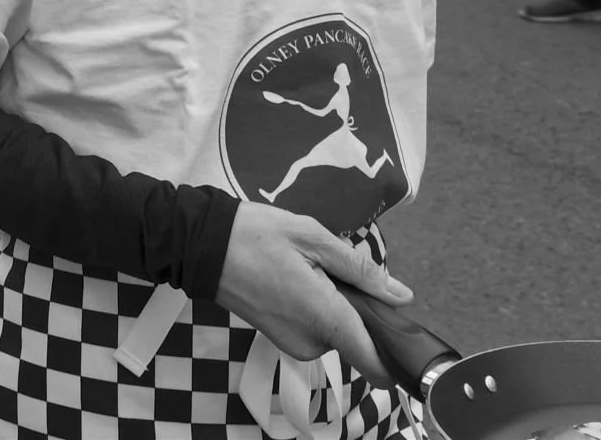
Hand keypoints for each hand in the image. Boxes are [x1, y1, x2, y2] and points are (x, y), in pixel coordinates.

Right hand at [214, 202, 410, 390]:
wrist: (199, 245)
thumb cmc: (255, 235)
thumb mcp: (312, 236)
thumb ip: (360, 270)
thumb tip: (401, 297)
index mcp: (324, 318)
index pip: (375, 365)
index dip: (394, 354)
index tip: (395, 327)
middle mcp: (311, 342)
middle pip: (358, 339)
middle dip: (356, 308)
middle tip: (330, 270)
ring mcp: (293, 344)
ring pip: (336, 332)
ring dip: (333, 306)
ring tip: (305, 269)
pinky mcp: (280, 339)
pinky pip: (314, 329)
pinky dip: (315, 309)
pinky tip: (293, 278)